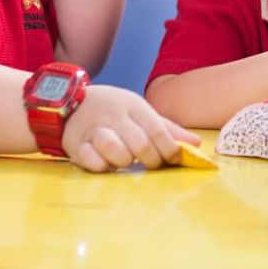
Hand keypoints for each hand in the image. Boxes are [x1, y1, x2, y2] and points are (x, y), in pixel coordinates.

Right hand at [63, 84, 199, 171]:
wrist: (71, 102)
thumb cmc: (114, 110)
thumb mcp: (140, 112)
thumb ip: (167, 128)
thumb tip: (196, 143)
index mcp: (133, 106)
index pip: (157, 129)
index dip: (169, 148)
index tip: (173, 158)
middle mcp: (113, 116)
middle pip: (139, 143)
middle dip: (151, 159)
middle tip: (152, 163)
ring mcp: (92, 130)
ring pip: (113, 149)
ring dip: (124, 161)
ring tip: (127, 161)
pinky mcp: (75, 144)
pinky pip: (91, 160)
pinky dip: (101, 166)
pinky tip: (106, 164)